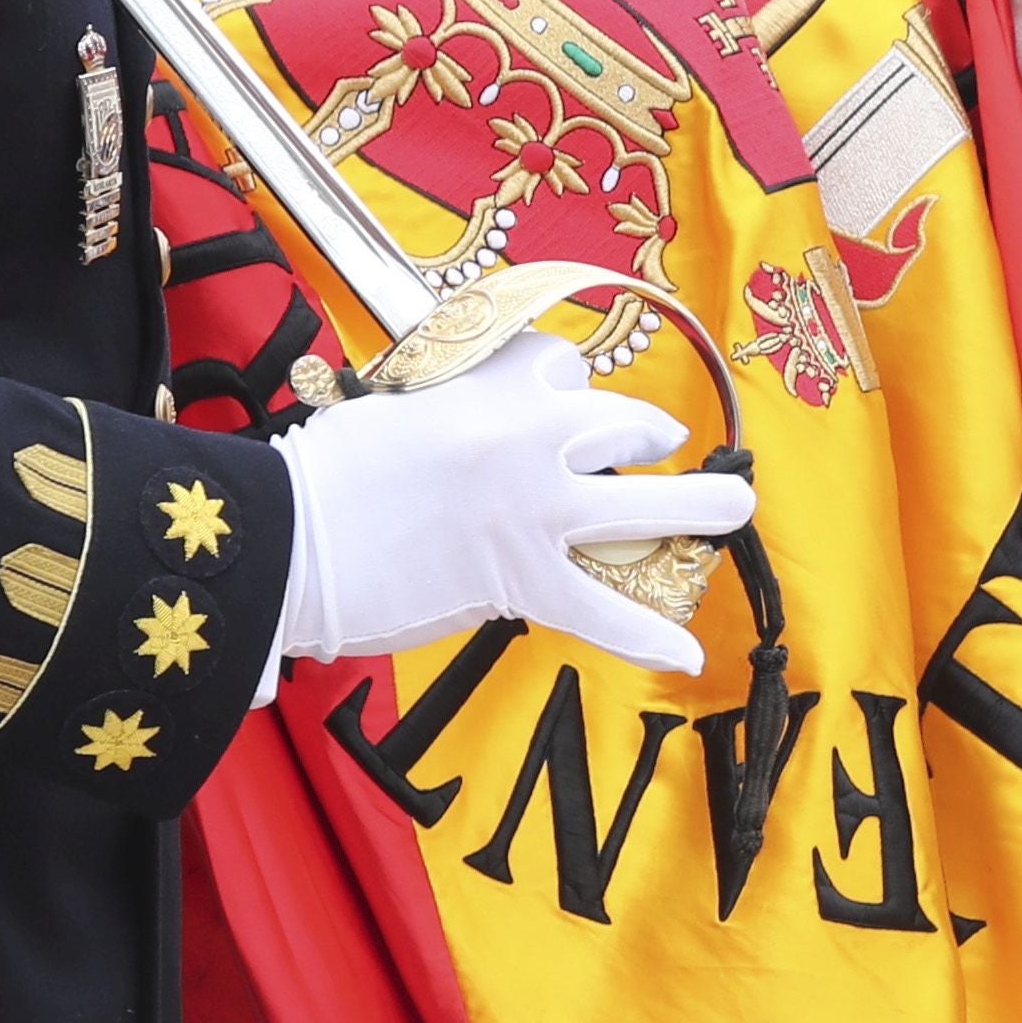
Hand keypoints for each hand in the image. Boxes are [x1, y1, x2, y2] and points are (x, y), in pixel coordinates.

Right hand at [274, 332, 757, 678]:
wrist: (288, 536)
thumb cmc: (323, 475)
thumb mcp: (393, 409)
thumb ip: (447, 416)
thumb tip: (466, 438)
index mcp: (489, 386)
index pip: (558, 367)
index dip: (566, 389)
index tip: (562, 402)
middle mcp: (530, 438)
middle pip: (624, 423)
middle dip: (650, 435)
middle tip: (664, 444)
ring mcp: (537, 510)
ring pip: (646, 507)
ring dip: (701, 507)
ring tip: (732, 509)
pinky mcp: (524, 579)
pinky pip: (605, 611)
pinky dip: (648, 637)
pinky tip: (689, 655)